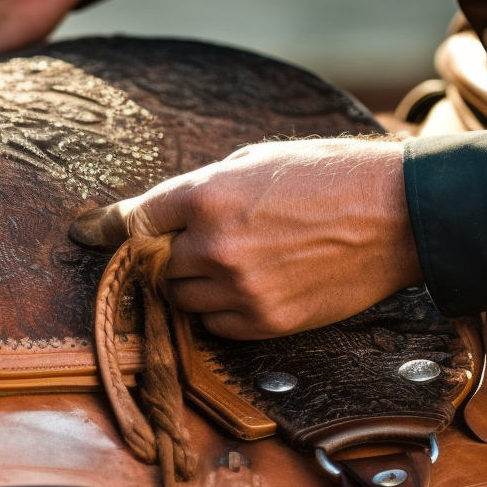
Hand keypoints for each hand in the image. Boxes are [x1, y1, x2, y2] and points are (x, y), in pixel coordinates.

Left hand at [71, 139, 423, 338]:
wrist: (397, 214)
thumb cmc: (329, 175)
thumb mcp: (255, 160)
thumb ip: (203, 189)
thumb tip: (167, 214)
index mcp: (206, 195)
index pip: (135, 221)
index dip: (109, 227)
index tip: (89, 233)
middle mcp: (214, 246)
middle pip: (155, 266)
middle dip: (166, 256)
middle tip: (193, 244)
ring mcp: (239, 289)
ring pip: (182, 299)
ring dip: (192, 285)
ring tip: (233, 262)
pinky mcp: (267, 322)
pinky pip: (217, 326)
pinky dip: (222, 311)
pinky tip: (251, 286)